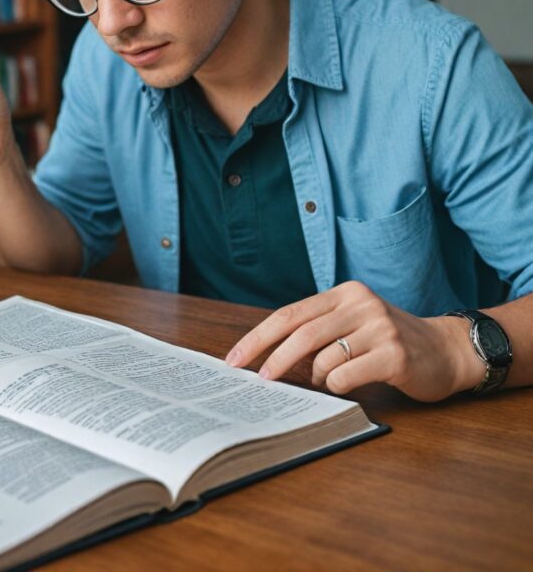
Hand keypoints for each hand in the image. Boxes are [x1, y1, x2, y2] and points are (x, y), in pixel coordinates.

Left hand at [225, 281, 484, 401]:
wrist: (446, 351)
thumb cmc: (387, 343)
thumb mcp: (351, 326)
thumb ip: (316, 335)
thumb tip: (268, 360)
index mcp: (344, 293)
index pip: (288, 314)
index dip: (257, 338)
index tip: (234, 359)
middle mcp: (360, 304)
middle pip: (301, 333)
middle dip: (274, 359)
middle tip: (259, 380)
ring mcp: (379, 327)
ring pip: (323, 358)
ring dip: (315, 377)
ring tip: (326, 380)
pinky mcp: (394, 354)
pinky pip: (346, 375)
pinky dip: (337, 386)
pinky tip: (348, 385)